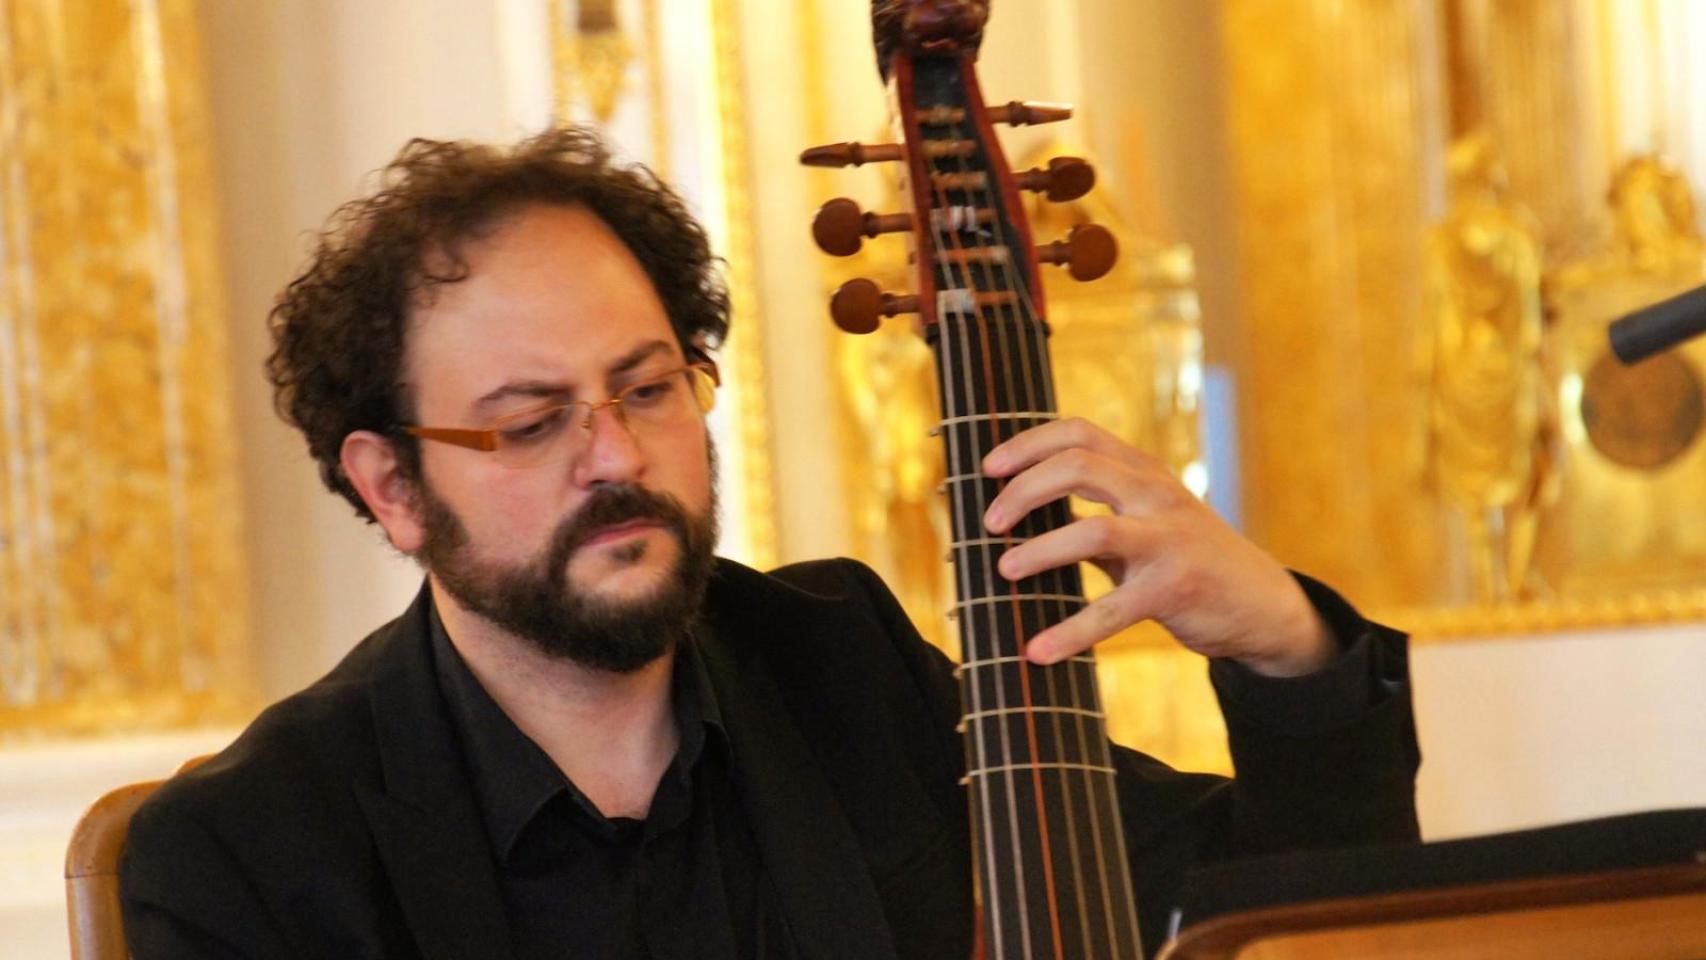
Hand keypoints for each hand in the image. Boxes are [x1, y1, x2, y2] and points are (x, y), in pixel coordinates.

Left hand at [980, 418, 1333, 676]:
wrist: (1261, 605)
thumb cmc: (1185, 561)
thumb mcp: (1143, 522)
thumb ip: (1092, 512)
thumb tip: (1016, 515)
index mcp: (1144, 471)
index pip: (1080, 432)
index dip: (1028, 442)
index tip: (989, 466)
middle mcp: (1157, 495)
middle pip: (1079, 465)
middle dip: (1023, 490)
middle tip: (990, 523)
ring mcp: (1169, 539)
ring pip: (1093, 529)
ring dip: (1038, 550)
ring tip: (1004, 571)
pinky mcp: (1175, 588)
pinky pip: (1112, 610)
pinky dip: (1069, 633)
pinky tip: (1037, 652)